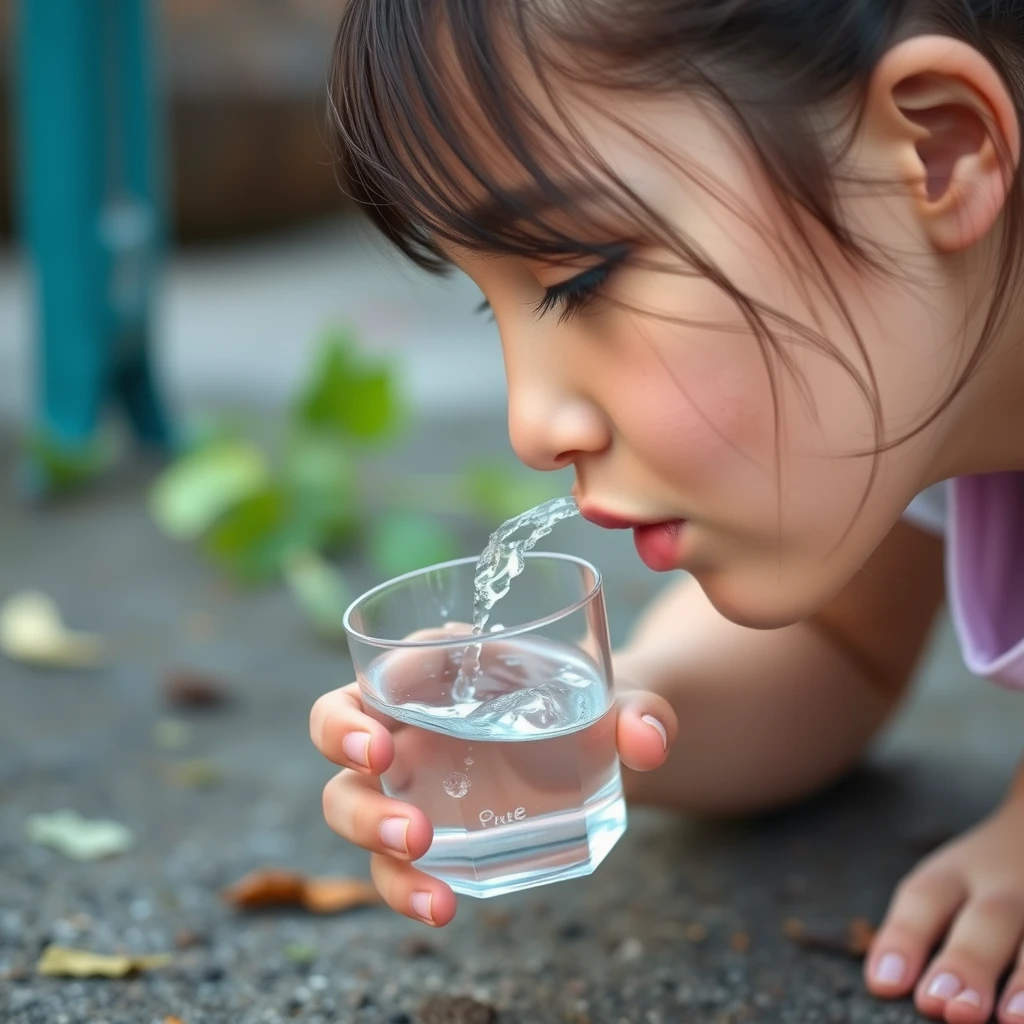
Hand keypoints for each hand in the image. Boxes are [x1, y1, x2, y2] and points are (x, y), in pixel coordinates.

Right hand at [309, 634, 676, 926]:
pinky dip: (403, 887)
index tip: (383, 740)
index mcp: (439, 665)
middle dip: (351, 763)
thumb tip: (648, 741)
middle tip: (398, 794)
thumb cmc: (590, 704)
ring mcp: (408, 775)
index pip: (377, 671)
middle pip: (340, 731)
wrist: (601, 746)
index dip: (360, 705)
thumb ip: (639, 712)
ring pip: (348, 801)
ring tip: (421, 865)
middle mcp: (407, 717)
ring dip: (369, 832)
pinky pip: (391, 859)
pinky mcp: (422, 826)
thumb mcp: (619, 698)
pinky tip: (440, 906)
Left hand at [865, 787, 1023, 1022]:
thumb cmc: (984, 879)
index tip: (884, 984)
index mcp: (958, 873)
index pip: (924, 899)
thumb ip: (920, 928)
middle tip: (948, 1008)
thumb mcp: (951, 883)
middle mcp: (1006, 885)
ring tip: (1011, 1020)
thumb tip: (886, 982)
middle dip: (968, 963)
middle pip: (987, 918)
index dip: (904, 940)